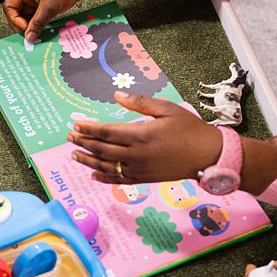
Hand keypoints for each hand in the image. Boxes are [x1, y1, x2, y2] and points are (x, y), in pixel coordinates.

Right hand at [3, 0, 83, 42]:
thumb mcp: (49, 8)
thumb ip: (37, 24)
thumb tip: (29, 38)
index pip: (9, 6)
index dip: (14, 19)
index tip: (25, 29)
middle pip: (14, 10)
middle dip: (20, 22)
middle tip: (28, 34)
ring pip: (24, 12)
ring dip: (28, 23)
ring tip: (35, 32)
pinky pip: (32, 12)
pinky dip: (34, 20)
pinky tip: (39, 27)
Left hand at [67, 91, 221, 183]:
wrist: (208, 155)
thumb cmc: (189, 128)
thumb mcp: (166, 108)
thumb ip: (139, 102)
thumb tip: (116, 95)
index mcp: (140, 134)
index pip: (106, 132)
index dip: (89, 128)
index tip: (76, 124)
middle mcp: (136, 154)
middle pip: (102, 149)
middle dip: (83, 142)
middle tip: (69, 137)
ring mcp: (140, 169)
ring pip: (107, 166)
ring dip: (88, 160)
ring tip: (74, 154)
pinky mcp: (145, 179)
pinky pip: (119, 180)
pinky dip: (104, 177)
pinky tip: (93, 174)